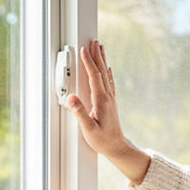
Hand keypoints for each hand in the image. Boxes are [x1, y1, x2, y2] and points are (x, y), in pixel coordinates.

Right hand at [68, 41, 149, 184]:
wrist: (117, 147)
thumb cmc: (103, 140)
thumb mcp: (89, 129)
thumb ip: (80, 113)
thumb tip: (71, 98)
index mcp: (101, 100)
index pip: (94, 77)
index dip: (88, 62)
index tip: (84, 50)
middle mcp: (108, 97)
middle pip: (101, 71)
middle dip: (97, 55)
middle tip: (94, 41)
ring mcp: (110, 98)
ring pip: (106, 74)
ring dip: (102, 60)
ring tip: (100, 47)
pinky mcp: (110, 102)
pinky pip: (109, 82)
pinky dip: (107, 71)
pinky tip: (107, 68)